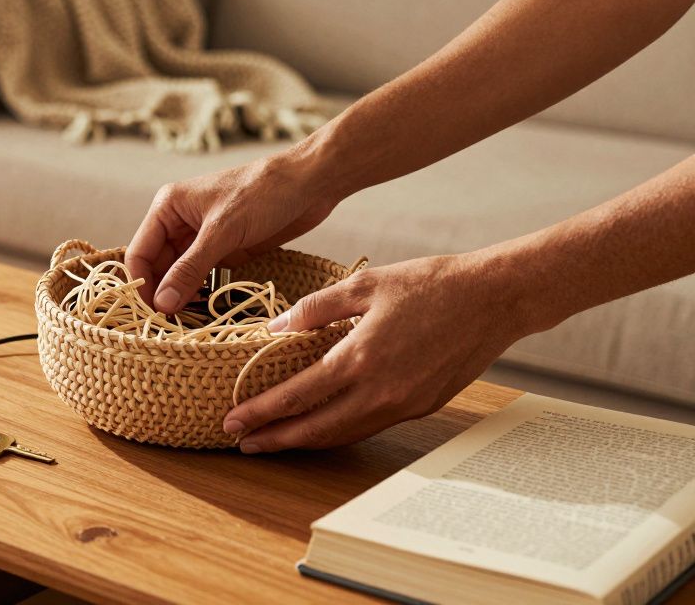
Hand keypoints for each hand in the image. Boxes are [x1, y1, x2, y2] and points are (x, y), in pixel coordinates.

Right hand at [126, 156, 339, 313]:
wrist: (310, 184)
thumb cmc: (263, 193)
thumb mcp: (223, 231)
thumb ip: (190, 268)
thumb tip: (161, 303)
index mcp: (168, 207)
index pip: (140, 252)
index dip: (142, 285)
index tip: (150, 316)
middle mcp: (179, 223)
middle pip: (157, 267)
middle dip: (161, 295)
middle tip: (168, 328)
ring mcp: (202, 238)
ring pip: (179, 275)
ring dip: (180, 298)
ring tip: (183, 326)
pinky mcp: (224, 250)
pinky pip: (203, 278)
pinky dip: (201, 296)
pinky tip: (203, 314)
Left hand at [222, 253, 531, 451]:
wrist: (494, 299)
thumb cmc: (430, 284)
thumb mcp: (364, 283)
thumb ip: (315, 308)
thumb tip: (275, 327)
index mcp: (359, 358)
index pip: (296, 397)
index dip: (260, 412)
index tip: (232, 420)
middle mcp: (380, 392)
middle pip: (314, 429)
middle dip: (274, 439)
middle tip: (241, 442)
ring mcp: (403, 404)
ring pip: (342, 434)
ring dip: (304, 440)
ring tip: (273, 439)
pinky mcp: (420, 408)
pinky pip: (368, 427)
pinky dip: (337, 431)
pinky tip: (320, 425)